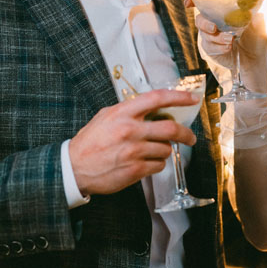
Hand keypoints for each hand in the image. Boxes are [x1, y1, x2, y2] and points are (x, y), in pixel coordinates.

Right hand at [68, 89, 196, 195]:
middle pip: (171, 129)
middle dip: (186, 134)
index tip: (192, 99)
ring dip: (164, 150)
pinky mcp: (135, 170)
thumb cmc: (90, 142)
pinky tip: (144, 162)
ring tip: (151, 152)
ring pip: (166, 149)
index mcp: (123, 113)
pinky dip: (156, 164)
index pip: (158, 98)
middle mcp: (130, 130)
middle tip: (190, 137)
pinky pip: (159, 165)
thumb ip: (129, 111)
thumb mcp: (106, 116)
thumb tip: (154, 109)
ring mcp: (134, 151)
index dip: (179, 97)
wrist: (74, 167)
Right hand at [189, 0, 266, 91]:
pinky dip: (218, 47)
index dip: (193, 0)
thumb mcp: (259, 28)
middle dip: (205, 23)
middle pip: (200, 20)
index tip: (189, 2)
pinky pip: (209, 47)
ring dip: (217, 38)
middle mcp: (213, 22)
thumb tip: (256, 15)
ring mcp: (211, 36)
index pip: (203, 3)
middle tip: (214, 28)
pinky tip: (228, 48)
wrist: (254, 59)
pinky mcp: (211, 49)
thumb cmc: (255, 39)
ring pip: (205, 35)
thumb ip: (257, 21)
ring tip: (230, 41)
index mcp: (222, 12)